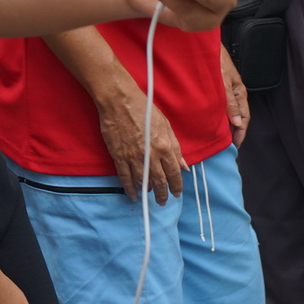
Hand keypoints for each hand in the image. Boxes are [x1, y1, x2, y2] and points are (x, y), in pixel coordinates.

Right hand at [96, 79, 183, 202]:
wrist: (119, 101)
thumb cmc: (144, 109)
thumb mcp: (166, 125)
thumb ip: (175, 147)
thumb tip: (184, 166)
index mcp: (165, 146)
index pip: (174, 173)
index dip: (176, 185)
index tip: (176, 193)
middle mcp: (151, 155)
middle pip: (159, 181)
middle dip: (163, 194)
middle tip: (164, 201)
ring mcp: (134, 157)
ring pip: (143, 182)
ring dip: (147, 192)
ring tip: (150, 197)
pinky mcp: (119, 157)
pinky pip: (125, 177)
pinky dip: (130, 188)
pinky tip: (134, 195)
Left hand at [219, 45, 249, 141]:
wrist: (204, 41)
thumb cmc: (215, 59)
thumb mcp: (223, 83)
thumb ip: (230, 103)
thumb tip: (238, 123)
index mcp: (240, 92)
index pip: (244, 118)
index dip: (240, 133)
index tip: (234, 145)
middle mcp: (235, 92)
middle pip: (238, 116)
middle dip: (234, 131)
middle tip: (226, 145)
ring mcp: (227, 89)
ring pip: (229, 111)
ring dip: (226, 124)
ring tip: (219, 136)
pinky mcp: (219, 86)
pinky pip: (222, 105)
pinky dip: (219, 114)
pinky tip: (212, 119)